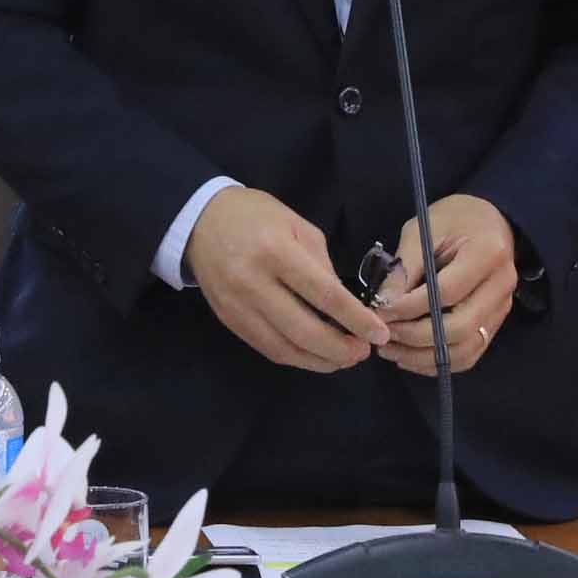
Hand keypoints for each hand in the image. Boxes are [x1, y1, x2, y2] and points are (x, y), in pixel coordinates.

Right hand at [185, 187, 388, 372]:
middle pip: (304, 330)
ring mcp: (237, 306)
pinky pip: (267, 348)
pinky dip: (296, 357)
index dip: (355, 320)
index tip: (378, 334)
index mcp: (277, 252)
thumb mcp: (298, 226)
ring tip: (344, 359)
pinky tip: (316, 355)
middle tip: (363, 352)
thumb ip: (323, 266)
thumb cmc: (256, 216)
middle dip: (340, 349)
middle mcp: (253, 283)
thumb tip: (346, 306)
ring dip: (319, 360)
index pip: (324, 295)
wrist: (200, 220)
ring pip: (284, 348)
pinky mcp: (229, 321)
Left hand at [371, 194, 521, 379]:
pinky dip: (438, 362)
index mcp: (487, 253)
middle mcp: (501, 286)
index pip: (447, 292)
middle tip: (383, 333)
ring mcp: (502, 308)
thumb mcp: (423, 230)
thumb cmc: (454, 219)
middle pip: (460, 328)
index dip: (410, 307)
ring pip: (465, 349)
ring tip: (390, 349)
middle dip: (415, 336)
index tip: (380, 310)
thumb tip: (383, 304)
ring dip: (424, 356)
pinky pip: (468, 355)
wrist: (489, 220)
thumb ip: (405, 267)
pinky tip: (409, 355)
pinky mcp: (495, 324)